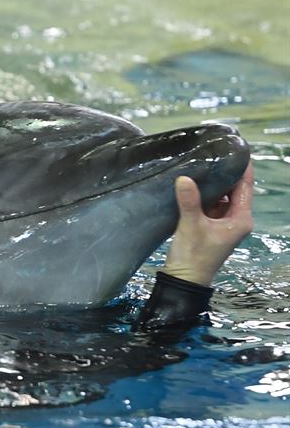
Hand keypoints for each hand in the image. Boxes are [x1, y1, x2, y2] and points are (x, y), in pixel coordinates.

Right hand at [163, 161, 253, 286]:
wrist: (183, 280)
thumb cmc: (194, 256)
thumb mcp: (191, 226)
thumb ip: (189, 201)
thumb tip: (184, 177)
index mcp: (240, 219)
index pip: (245, 186)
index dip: (242, 167)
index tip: (236, 147)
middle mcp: (235, 219)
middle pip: (233, 189)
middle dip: (224, 171)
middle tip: (213, 151)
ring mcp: (221, 222)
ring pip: (220, 195)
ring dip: (212, 182)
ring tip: (201, 162)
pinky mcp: (207, 225)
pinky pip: (208, 203)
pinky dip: (202, 193)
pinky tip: (191, 182)